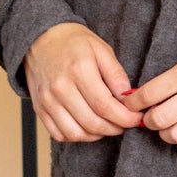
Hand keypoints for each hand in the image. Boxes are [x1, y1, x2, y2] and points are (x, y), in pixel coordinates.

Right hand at [23, 23, 142, 141]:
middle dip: (115, 128)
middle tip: (125, 123)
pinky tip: (88, 127)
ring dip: (97, 135)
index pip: (105, 106)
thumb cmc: (73, 43)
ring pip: (76, 134)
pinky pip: (60, 134)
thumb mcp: (101, 49)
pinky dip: (77, 136)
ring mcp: (48, 101)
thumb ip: (116, 75)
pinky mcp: (40, 109)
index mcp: (79, 70)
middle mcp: (60, 88)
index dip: (125, 118)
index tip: (136, 119)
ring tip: (108, 125)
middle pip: (93, 123)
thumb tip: (129, 98)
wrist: (40, 40)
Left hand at [124, 40, 176, 147]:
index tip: (131, 104)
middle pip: (158, 119)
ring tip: (169, 125)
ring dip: (166, 133)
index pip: (148, 94)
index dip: (134, 103)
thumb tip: (142, 96)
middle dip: (148, 120)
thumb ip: (171, 79)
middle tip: (149, 117)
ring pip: (174, 135)